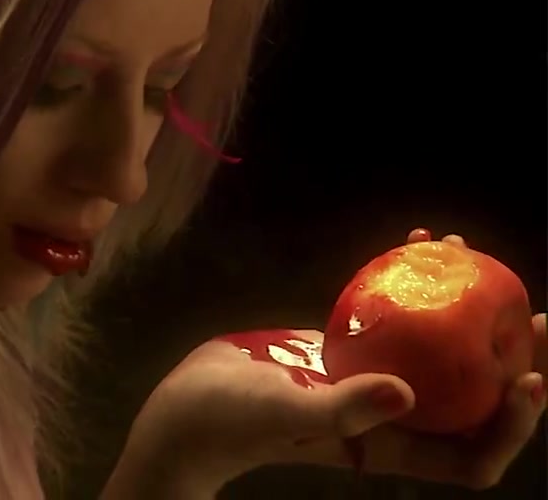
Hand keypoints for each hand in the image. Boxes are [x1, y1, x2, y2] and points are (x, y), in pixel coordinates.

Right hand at [113, 229, 546, 494]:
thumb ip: (342, 409)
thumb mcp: (285, 416)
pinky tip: (415, 240)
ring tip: (473, 256)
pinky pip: (391, 315)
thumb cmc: (229, 424)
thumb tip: (405, 393)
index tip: (528, 378)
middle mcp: (390, 419)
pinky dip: (408, 282)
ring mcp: (366, 380)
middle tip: (535, 313)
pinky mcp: (341, 348)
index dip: (511, 425)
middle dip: (509, 358)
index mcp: (389, 450)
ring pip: (434, 350)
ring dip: (463, 310)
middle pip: (469, 397)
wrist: (183, 408)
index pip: (472, 455)